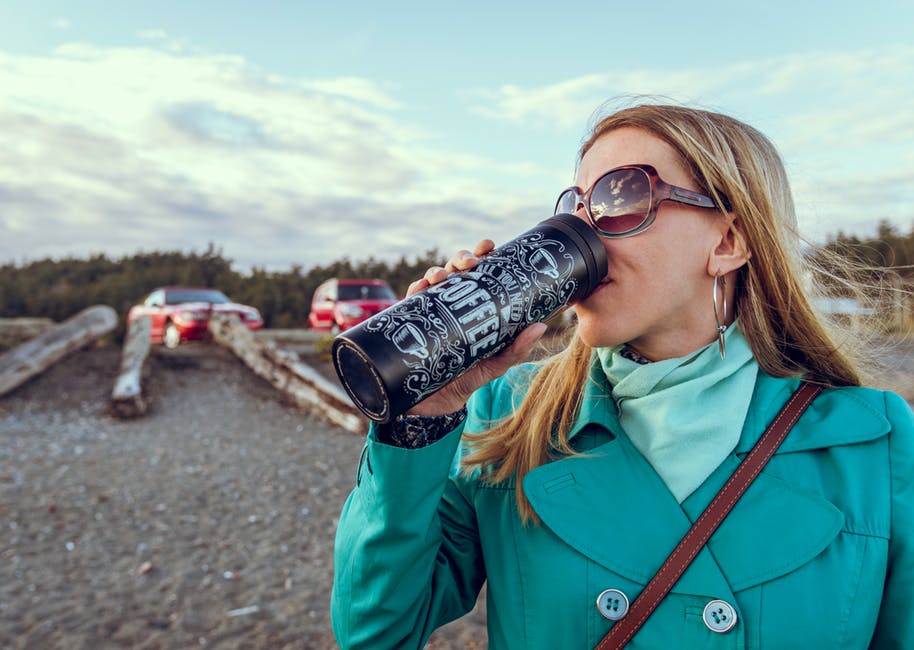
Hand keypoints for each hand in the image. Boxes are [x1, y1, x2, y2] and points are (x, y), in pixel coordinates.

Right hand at [404, 240, 547, 416]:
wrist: (428, 409)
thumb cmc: (461, 383)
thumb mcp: (492, 367)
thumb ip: (514, 349)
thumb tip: (541, 326)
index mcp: (471, 308)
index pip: (477, 275)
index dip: (482, 255)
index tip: (490, 246)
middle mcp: (449, 306)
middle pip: (454, 271)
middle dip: (461, 258)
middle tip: (470, 262)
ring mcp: (429, 312)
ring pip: (432, 280)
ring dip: (438, 271)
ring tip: (443, 276)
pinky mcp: (409, 323)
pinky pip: (410, 300)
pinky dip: (415, 289)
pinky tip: (422, 287)